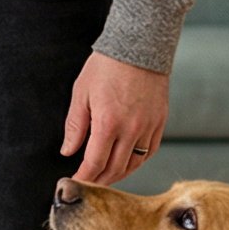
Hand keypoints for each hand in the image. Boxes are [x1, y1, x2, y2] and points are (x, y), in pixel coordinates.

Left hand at [62, 51, 168, 186]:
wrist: (139, 47)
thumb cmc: (106, 67)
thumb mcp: (82, 93)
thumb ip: (75, 126)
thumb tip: (68, 151)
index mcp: (108, 123)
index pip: (95, 163)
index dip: (84, 176)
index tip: (75, 180)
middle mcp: (131, 130)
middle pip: (115, 168)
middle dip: (99, 180)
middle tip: (88, 182)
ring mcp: (148, 127)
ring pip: (134, 164)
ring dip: (118, 174)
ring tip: (105, 176)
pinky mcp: (160, 122)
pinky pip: (149, 152)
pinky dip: (137, 161)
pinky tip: (127, 162)